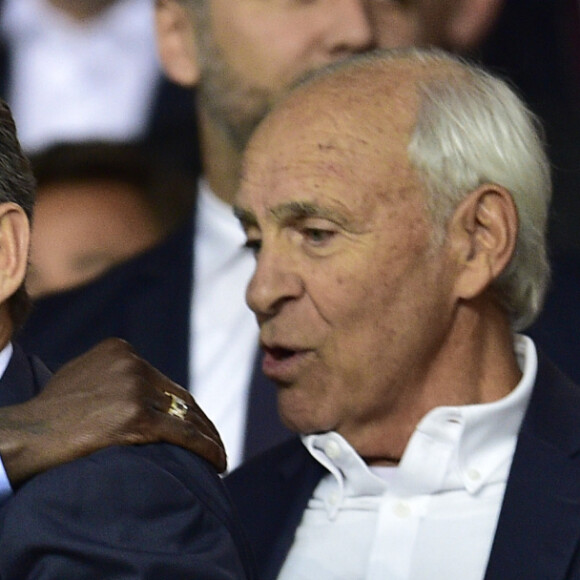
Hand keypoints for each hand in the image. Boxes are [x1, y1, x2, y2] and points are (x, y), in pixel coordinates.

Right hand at [0, 338, 225, 484]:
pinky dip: (205, 447)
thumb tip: (143, 386)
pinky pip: (182, 433)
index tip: (193, 422)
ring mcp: (134, 388)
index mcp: (121, 350)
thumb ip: (113, 373)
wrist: (27, 434)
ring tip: (219, 454)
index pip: (163, 381)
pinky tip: (218, 461)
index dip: (181, 405)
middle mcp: (131, 363)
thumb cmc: (52, 411)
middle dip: (200, 421)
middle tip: (213, 440)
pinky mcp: (135, 416)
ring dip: (208, 436)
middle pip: (178, 396)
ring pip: (185, 414)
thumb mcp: (83, 374)